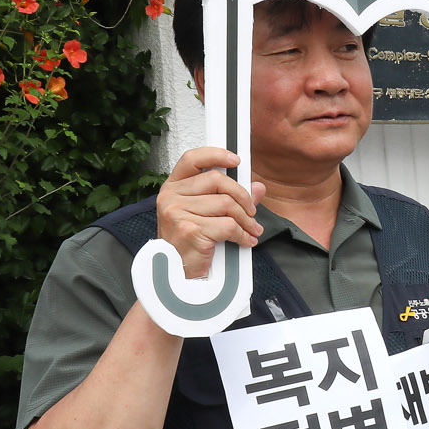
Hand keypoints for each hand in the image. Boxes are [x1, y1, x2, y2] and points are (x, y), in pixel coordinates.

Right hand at [156, 147, 263, 278]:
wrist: (175, 275)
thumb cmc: (189, 244)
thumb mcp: (205, 215)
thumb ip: (230, 198)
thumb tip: (258, 187)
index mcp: (173, 187)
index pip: (192, 159)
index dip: (216, 154)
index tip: (236, 160)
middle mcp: (171, 196)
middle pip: (218, 180)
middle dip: (242, 197)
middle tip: (252, 212)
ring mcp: (178, 212)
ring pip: (226, 204)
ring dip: (246, 220)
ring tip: (251, 230)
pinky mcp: (189, 230)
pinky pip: (228, 225)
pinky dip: (242, 234)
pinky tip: (245, 241)